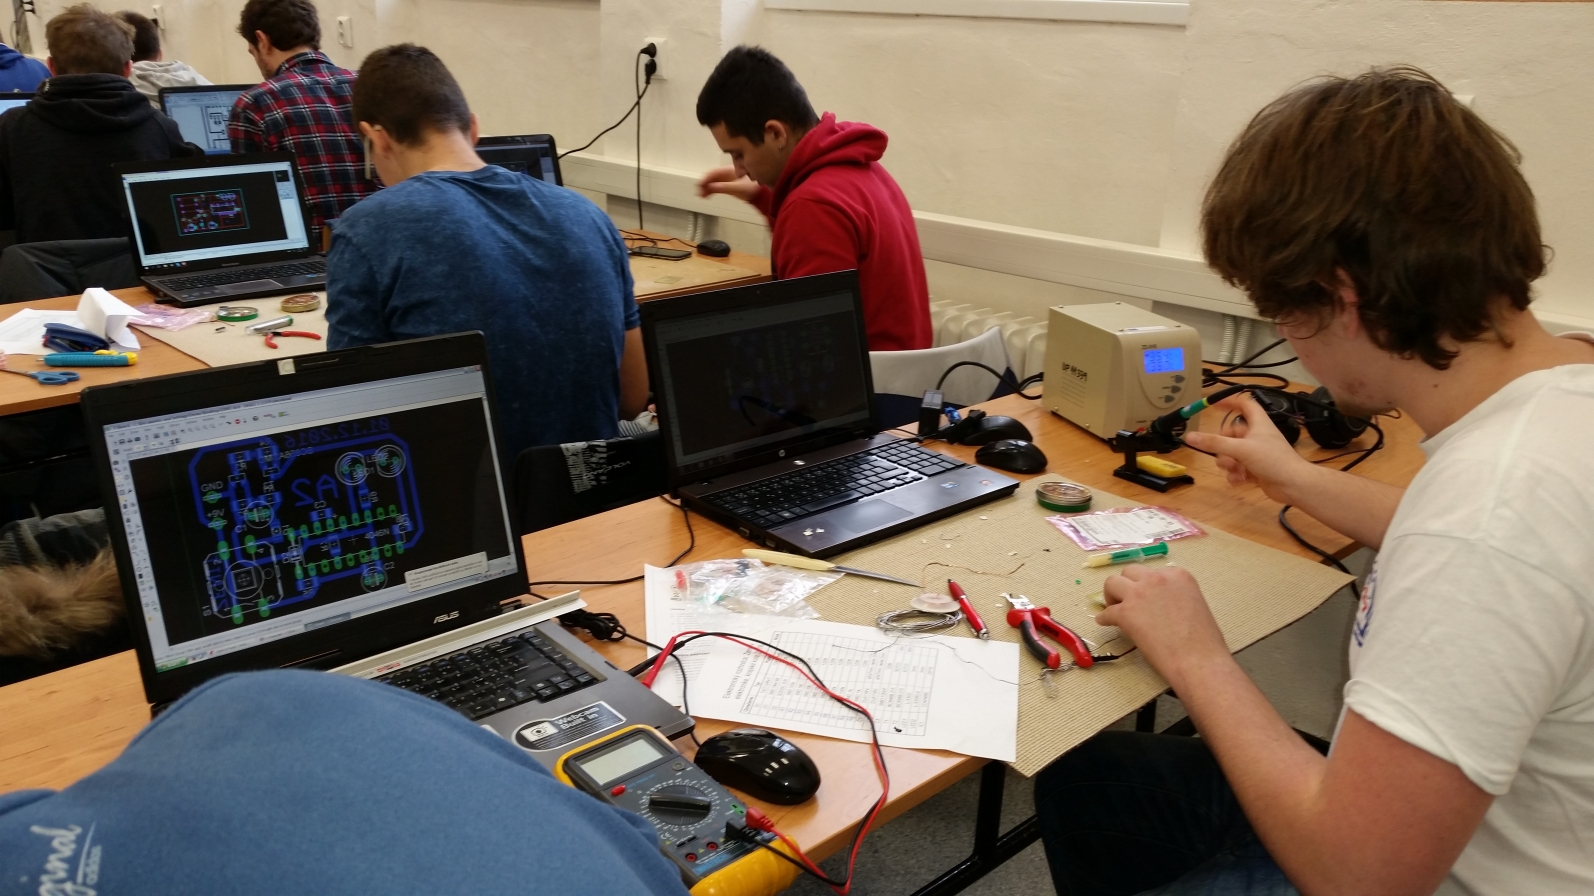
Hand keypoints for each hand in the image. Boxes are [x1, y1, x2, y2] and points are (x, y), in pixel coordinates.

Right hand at [697, 166, 760, 201]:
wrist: (761, 192)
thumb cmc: (751, 187)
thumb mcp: (737, 187)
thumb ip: (723, 187)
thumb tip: (709, 187)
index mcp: (728, 171)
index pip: (713, 173)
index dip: (705, 179)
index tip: (698, 186)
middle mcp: (726, 173)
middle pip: (712, 178)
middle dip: (705, 184)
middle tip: (699, 193)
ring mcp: (727, 179)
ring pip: (714, 183)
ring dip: (707, 188)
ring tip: (701, 196)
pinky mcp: (729, 185)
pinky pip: (717, 186)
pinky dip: (712, 190)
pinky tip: (707, 196)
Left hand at [1096, 565, 1227, 682]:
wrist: (1198, 660)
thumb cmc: (1203, 641)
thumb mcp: (1194, 604)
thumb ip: (1175, 596)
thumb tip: (1157, 603)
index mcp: (1178, 575)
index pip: (1152, 572)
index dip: (1146, 586)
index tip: (1145, 597)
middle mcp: (1157, 578)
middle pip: (1130, 572)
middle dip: (1127, 585)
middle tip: (1127, 601)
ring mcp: (1139, 593)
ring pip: (1112, 583)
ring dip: (1112, 595)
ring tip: (1115, 608)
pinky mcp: (1126, 612)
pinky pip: (1107, 612)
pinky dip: (1105, 618)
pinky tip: (1106, 623)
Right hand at [1182, 392, 1314, 504]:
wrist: (1293, 485)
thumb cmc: (1272, 460)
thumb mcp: (1240, 449)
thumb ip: (1214, 443)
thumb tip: (1190, 436)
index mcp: (1258, 423)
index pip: (1244, 404)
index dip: (1229, 401)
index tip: (1213, 404)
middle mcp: (1257, 436)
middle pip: (1232, 434)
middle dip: (1223, 446)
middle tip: (1221, 454)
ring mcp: (1257, 453)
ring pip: (1233, 453)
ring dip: (1228, 463)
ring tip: (1233, 470)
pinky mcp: (1257, 469)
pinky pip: (1239, 468)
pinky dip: (1236, 474)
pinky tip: (1239, 480)